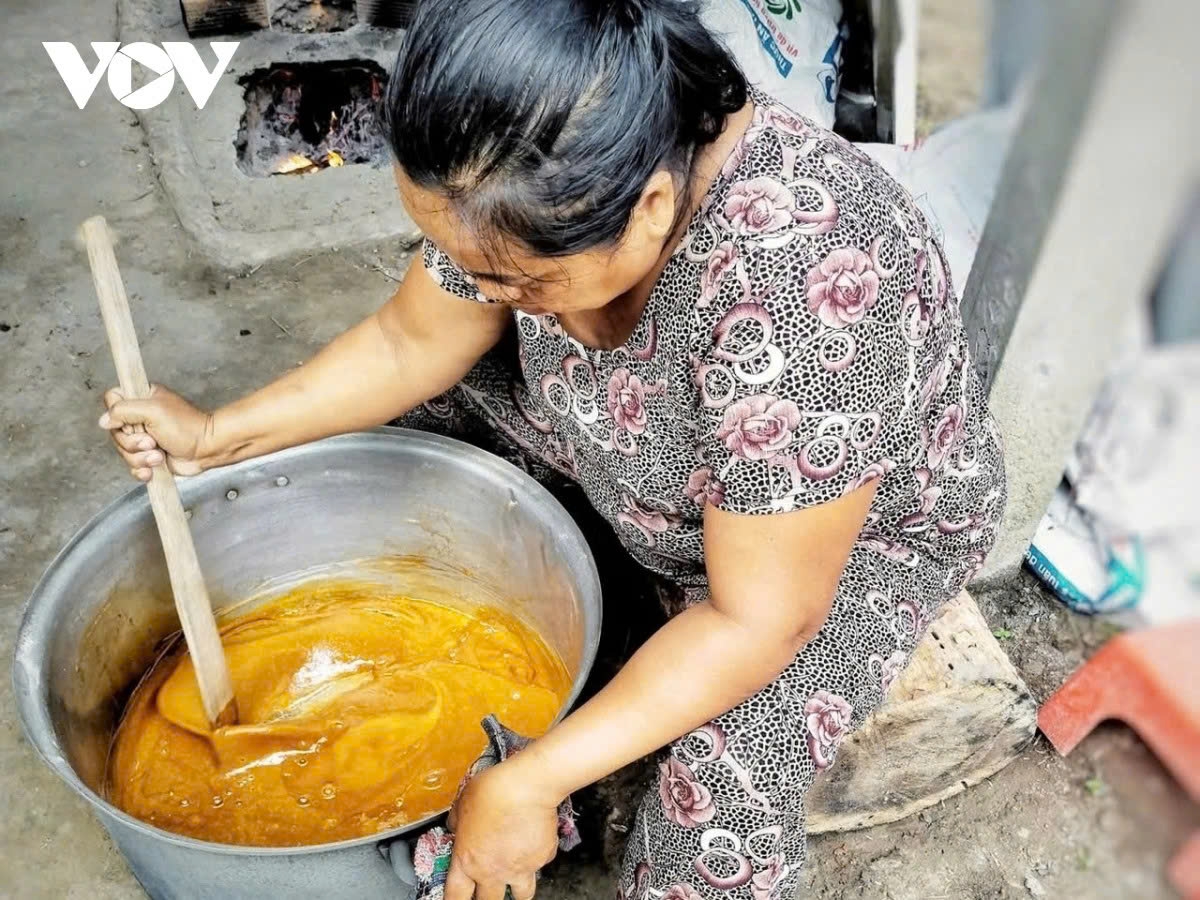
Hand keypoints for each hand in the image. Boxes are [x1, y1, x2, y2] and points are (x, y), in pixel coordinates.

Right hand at [99, 385, 212, 480]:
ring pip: (123, 451)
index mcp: (141, 399)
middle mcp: (140, 418)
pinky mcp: (149, 455)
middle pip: (115, 432)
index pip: (112, 401)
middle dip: (133, 442)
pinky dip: (142, 469)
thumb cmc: (188, 427)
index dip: (116, 414)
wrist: (207, 449)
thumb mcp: (153, 411)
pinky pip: (133, 466)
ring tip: (159, 455)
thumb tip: (104, 420)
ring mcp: (144, 438)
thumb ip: (124, 410)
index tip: (130, 422)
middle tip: (152, 441)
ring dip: (141, 457)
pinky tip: (154, 468)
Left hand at [445, 758, 560, 899]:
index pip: (456, 897)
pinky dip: (537, 858)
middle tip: (488, 890)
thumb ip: (457, 821)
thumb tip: (455, 824)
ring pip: (521, 895)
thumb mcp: (462, 803)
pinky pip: (540, 864)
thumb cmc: (493, 791)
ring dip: (518, 889)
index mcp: (467, 861)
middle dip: (487, 897)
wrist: (526, 787)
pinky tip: (533, 844)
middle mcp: (493, 871)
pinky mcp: (542, 859)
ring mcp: (520, 869)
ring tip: (515, 878)